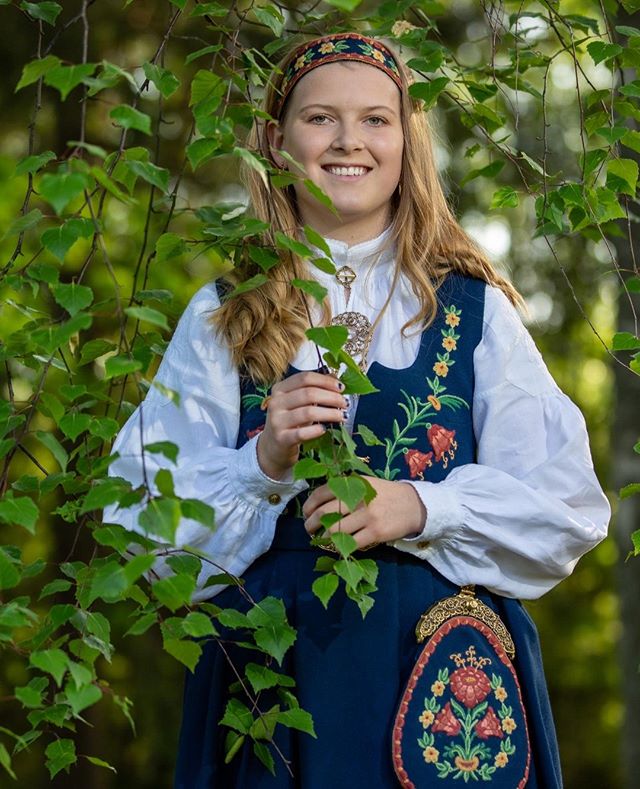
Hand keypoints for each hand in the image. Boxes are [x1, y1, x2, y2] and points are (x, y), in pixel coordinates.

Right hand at [256, 371, 346, 479]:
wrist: (273, 446)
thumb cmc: (289, 421)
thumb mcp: (297, 402)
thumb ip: (313, 389)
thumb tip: (334, 379)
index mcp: (280, 389)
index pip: (305, 378)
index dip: (325, 381)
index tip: (341, 387)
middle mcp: (276, 402)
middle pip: (309, 393)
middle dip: (332, 397)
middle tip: (345, 403)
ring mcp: (277, 421)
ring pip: (308, 412)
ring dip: (330, 413)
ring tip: (342, 416)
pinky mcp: (281, 438)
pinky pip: (302, 433)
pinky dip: (317, 430)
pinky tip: (325, 429)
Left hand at [302, 477, 426, 548]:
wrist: (413, 505)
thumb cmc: (385, 495)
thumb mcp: (365, 484)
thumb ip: (345, 490)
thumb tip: (319, 504)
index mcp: (353, 483)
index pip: (321, 492)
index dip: (309, 505)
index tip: (306, 513)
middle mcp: (358, 498)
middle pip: (324, 513)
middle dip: (311, 524)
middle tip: (309, 529)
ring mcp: (367, 516)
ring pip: (335, 530)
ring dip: (324, 538)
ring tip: (322, 539)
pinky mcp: (375, 532)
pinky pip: (351, 543)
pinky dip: (341, 548)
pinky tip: (339, 547)